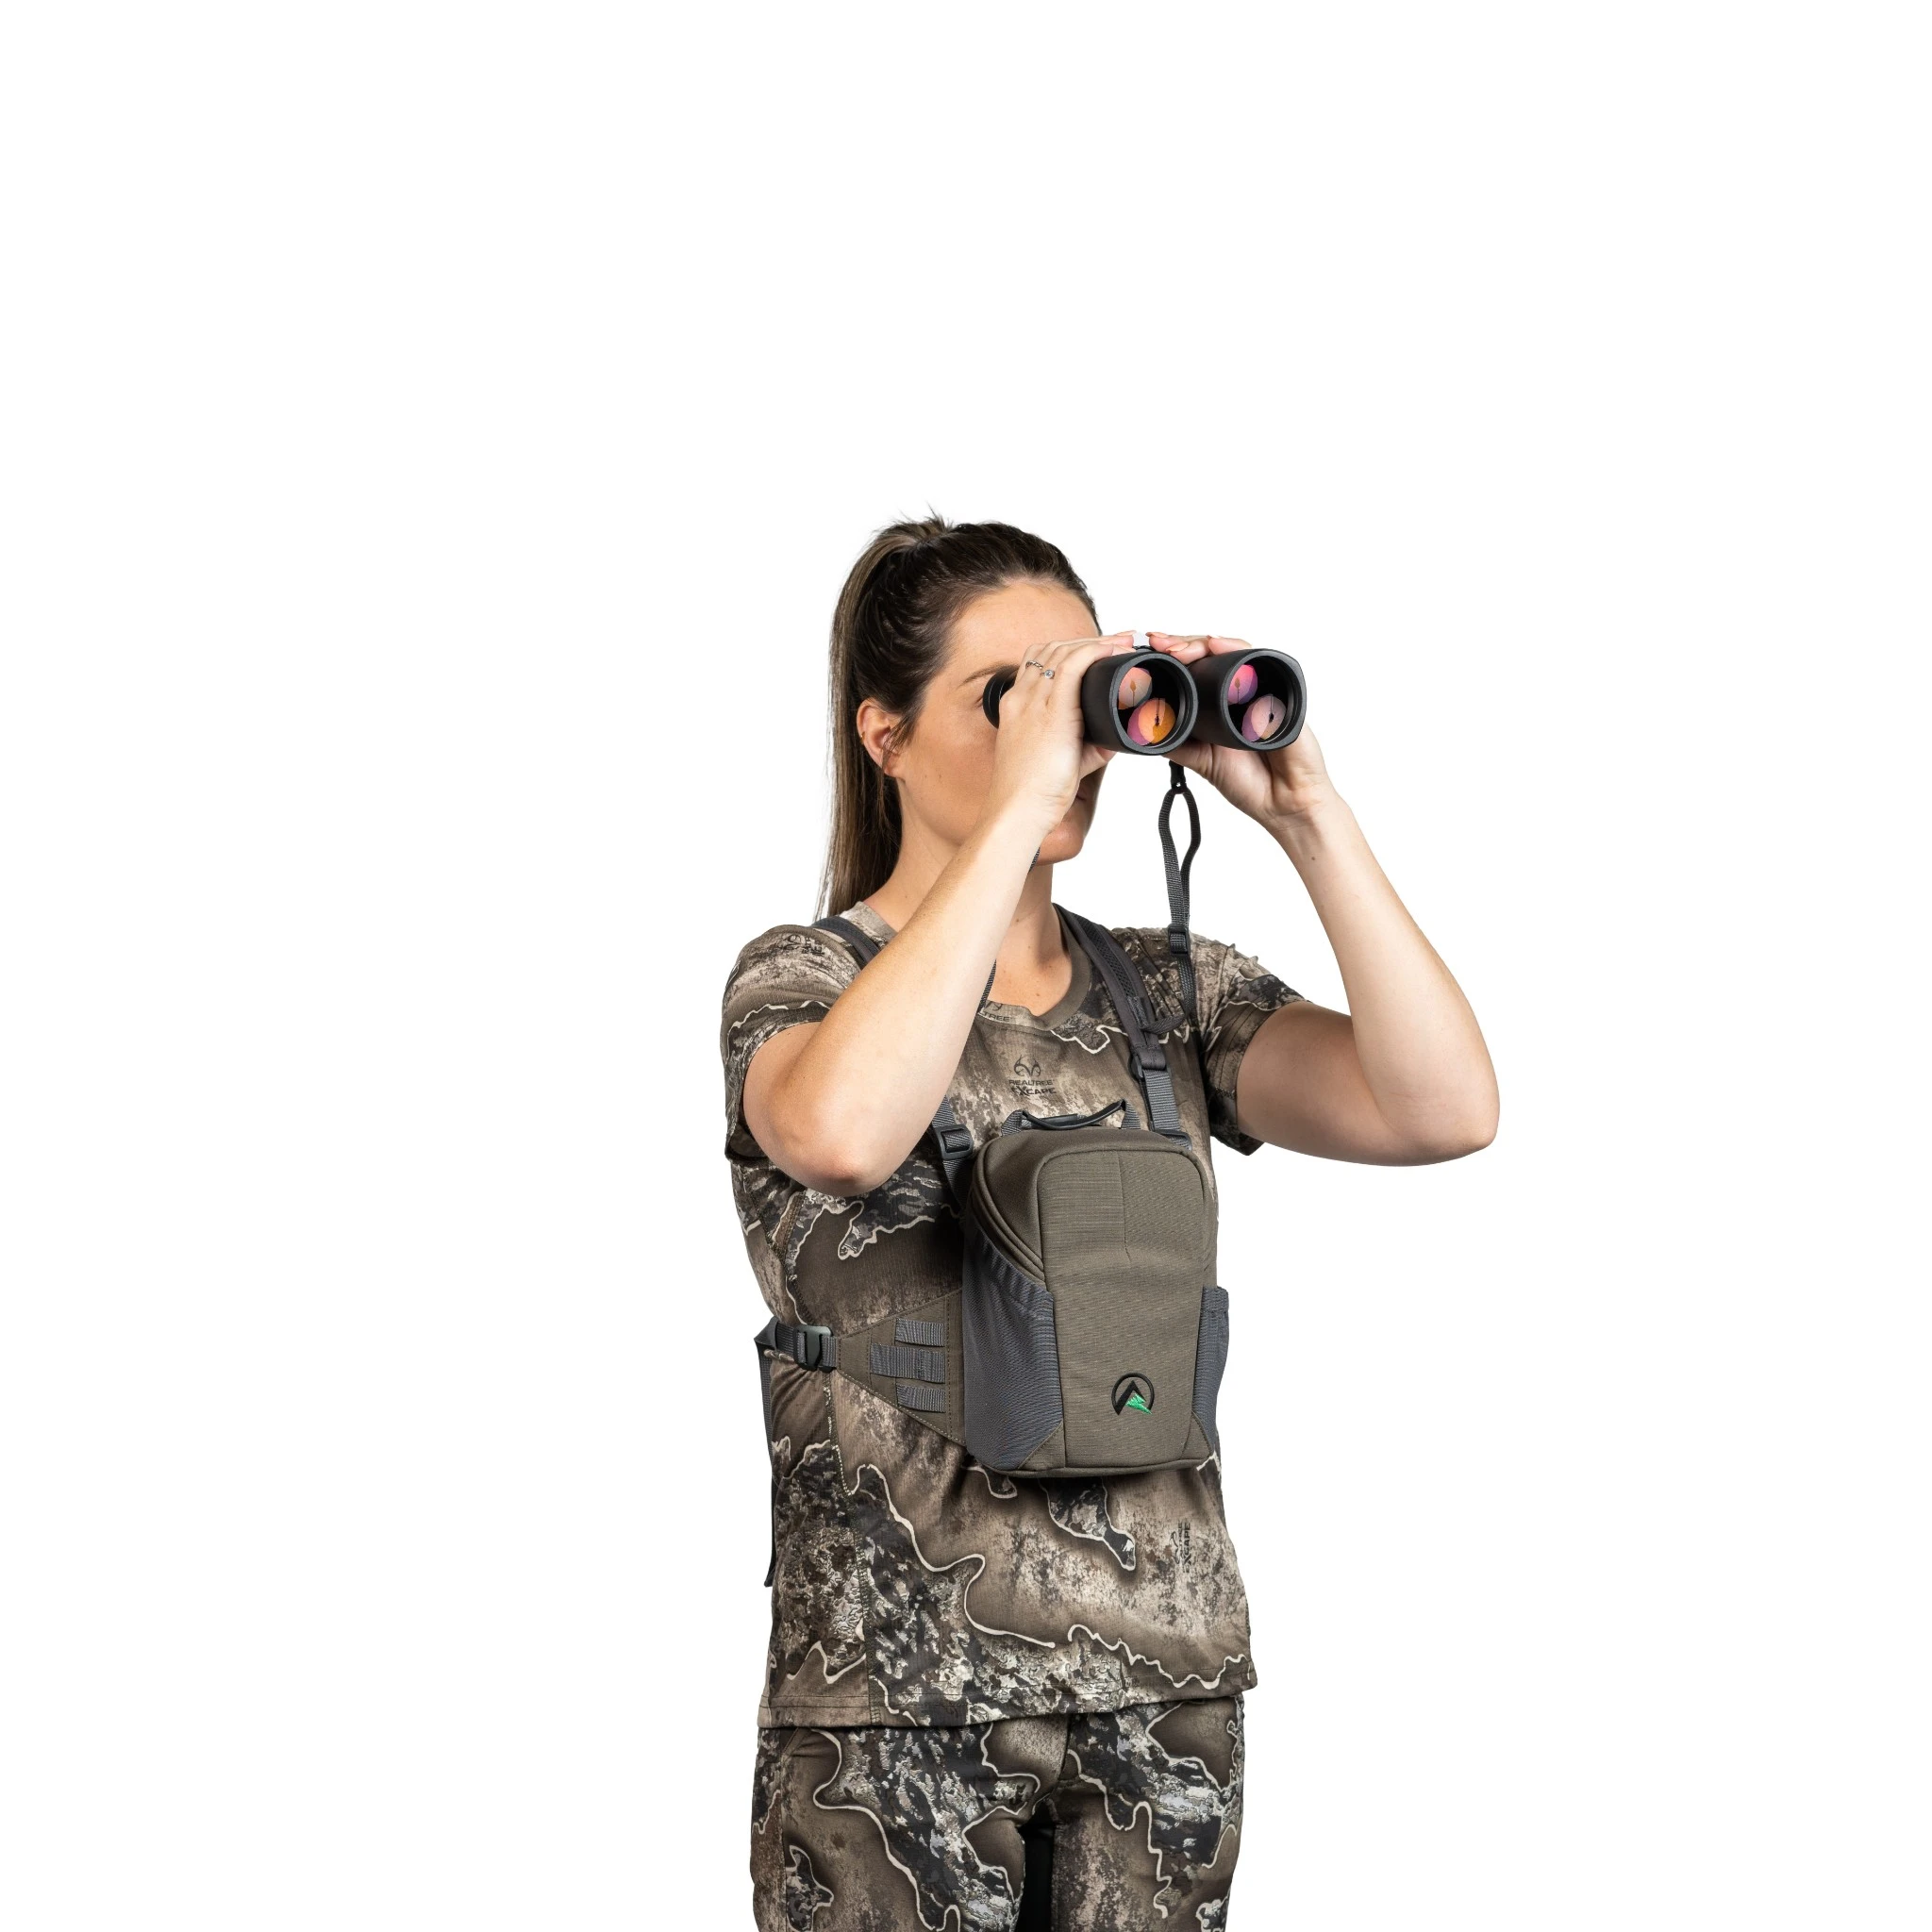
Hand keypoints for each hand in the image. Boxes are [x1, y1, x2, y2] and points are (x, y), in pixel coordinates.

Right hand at [982, 631, 1134, 838]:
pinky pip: (1072, 666)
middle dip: (1088, 640)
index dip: (1071, 649)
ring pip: (1063, 651)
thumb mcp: (1061, 759)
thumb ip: (1087, 746)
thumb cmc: (1034, 791)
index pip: (1040, 660)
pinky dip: (1095, 652)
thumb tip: (1114, 739)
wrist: (1019, 810)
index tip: (1099, 650)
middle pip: (1052, 649)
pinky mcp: (1050, 712)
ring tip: (1124, 642)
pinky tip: (1114, 650)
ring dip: (1096, 642)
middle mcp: (1021, 697)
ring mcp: (1032, 701)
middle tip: (1121, 641)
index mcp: (1017, 706)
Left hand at [1148, 632, 1338, 826]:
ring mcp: (1261, 687)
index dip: (1171, 658)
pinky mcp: (1281, 689)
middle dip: (1179, 644)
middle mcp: (1241, 691)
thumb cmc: (1251, 784)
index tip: (1144, 654)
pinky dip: (1235, 649)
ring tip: (1177, 649)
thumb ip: (1177, 743)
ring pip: (1230, 650)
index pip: (1195, 668)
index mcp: (1220, 703)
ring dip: (1201, 644)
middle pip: (1209, 652)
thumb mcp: (1201, 760)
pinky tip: (1215, 645)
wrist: (1285, 803)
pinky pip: (1258, 660)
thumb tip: (1142, 730)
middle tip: (1156, 645)